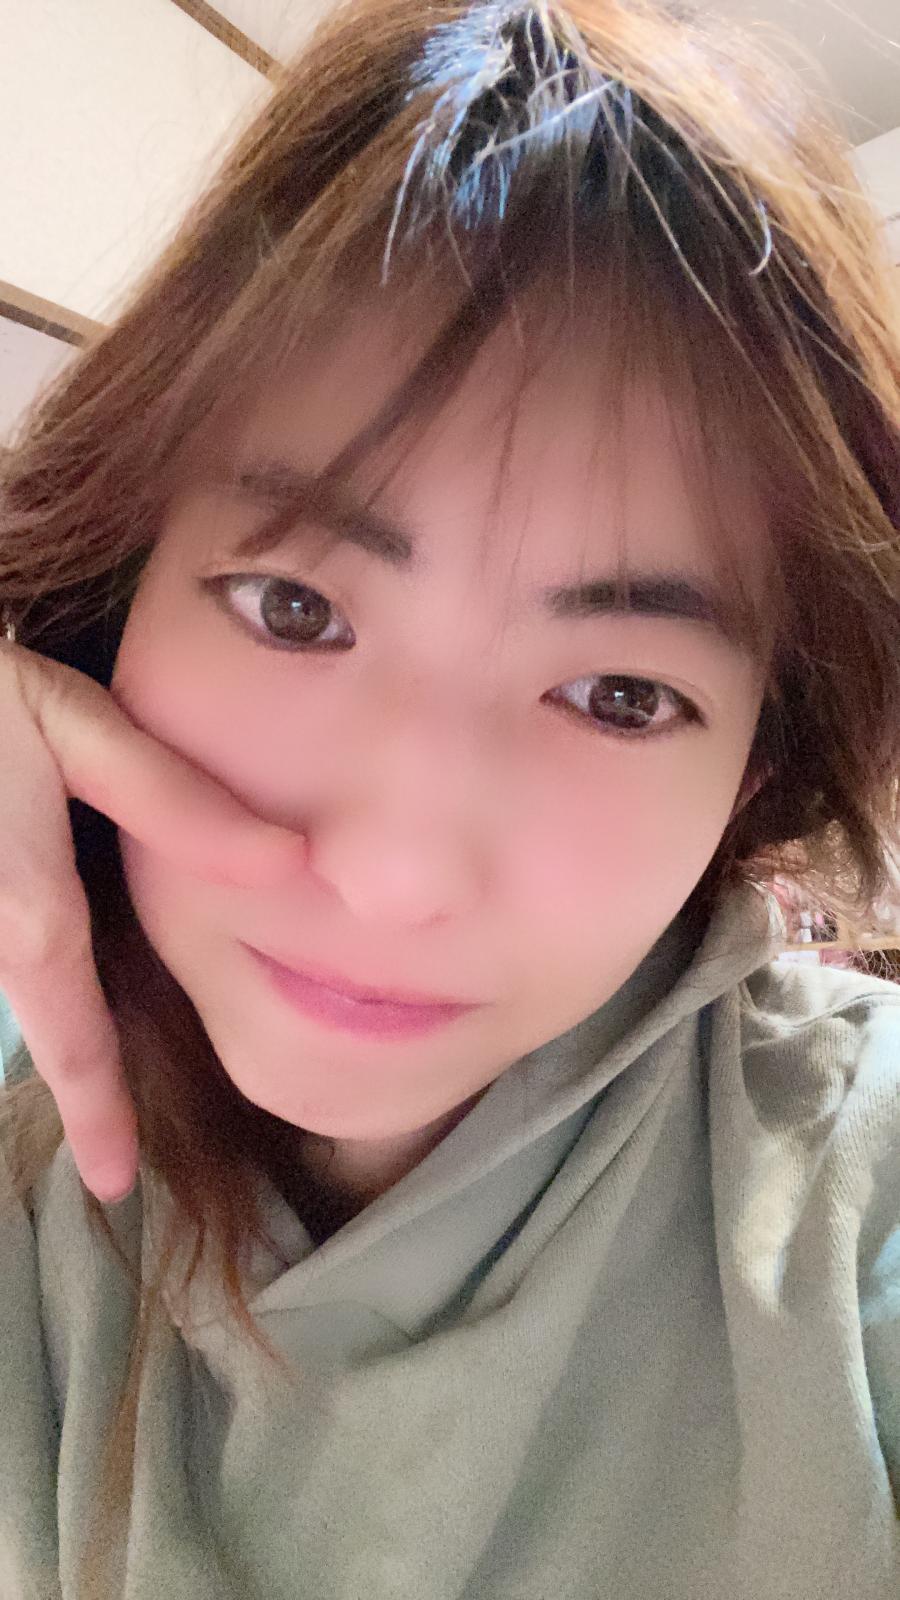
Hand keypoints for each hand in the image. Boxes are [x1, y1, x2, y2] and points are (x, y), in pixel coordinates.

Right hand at [0, 638, 303, 1202]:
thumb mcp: (73, 724)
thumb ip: (173, 802)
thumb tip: (291, 867)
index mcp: (23, 907)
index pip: (70, 1032)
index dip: (94, 1109)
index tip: (113, 1183)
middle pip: (28, 1020)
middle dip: (69, 1074)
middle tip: (112, 1135)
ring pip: (2, 991)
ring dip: (47, 1027)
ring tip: (95, 1077)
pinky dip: (17, 976)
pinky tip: (51, 973)